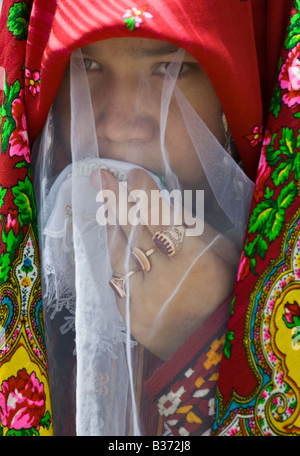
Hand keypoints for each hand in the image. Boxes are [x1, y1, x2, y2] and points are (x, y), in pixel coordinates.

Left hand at [93, 168, 235, 359]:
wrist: (208, 345)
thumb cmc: (222, 294)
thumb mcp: (224, 255)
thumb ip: (195, 230)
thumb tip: (165, 200)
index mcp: (198, 262)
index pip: (162, 220)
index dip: (145, 194)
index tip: (134, 175)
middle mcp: (168, 280)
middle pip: (136, 232)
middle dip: (117, 200)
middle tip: (101, 177)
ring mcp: (145, 300)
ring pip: (121, 253)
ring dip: (112, 225)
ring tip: (104, 201)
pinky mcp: (130, 316)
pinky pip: (117, 277)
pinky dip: (115, 255)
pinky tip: (112, 238)